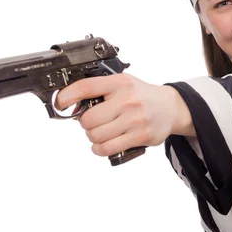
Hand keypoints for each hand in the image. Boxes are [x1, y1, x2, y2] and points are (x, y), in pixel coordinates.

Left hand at [55, 73, 177, 156]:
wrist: (170, 107)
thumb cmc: (141, 96)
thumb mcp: (123, 84)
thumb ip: (101, 90)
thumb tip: (71, 104)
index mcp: (120, 83)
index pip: (86, 87)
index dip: (67, 96)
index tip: (60, 103)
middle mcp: (128, 99)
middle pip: (88, 119)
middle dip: (86, 123)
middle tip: (93, 121)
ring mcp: (135, 119)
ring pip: (96, 136)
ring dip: (93, 137)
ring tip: (101, 132)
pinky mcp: (141, 136)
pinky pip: (108, 148)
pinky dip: (99, 149)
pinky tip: (103, 144)